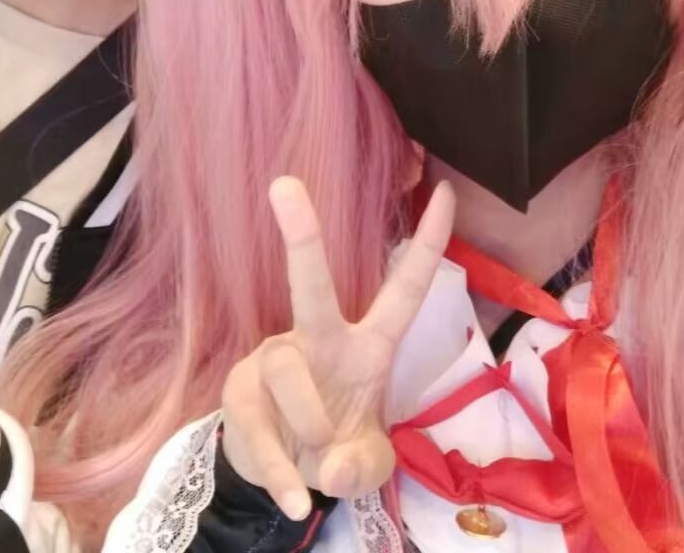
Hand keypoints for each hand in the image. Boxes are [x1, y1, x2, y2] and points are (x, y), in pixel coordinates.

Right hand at [221, 177, 454, 519]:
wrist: (280, 475)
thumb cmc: (336, 447)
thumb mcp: (367, 463)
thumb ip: (364, 468)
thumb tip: (334, 468)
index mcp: (368, 346)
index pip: (404, 291)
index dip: (426, 245)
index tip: (443, 192)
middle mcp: (320, 341)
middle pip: (312, 287)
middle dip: (302, 238)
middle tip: (284, 185)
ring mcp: (274, 362)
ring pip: (287, 371)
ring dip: (309, 420)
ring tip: (319, 458)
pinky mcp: (240, 392)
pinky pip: (260, 424)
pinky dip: (281, 470)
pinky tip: (297, 499)